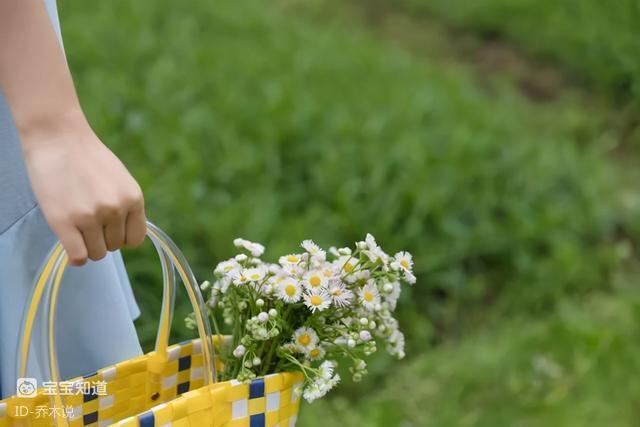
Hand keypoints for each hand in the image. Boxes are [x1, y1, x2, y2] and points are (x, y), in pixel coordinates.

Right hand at [22, 118, 145, 265]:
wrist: (58, 137)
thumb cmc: (88, 157)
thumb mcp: (120, 179)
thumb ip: (125, 205)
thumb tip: (126, 236)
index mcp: (133, 198)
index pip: (135, 239)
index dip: (122, 238)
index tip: (109, 231)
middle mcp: (115, 209)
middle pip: (114, 246)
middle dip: (102, 238)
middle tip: (87, 221)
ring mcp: (90, 216)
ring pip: (97, 253)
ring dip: (88, 246)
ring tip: (78, 228)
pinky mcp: (64, 221)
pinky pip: (78, 255)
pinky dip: (76, 257)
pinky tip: (71, 246)